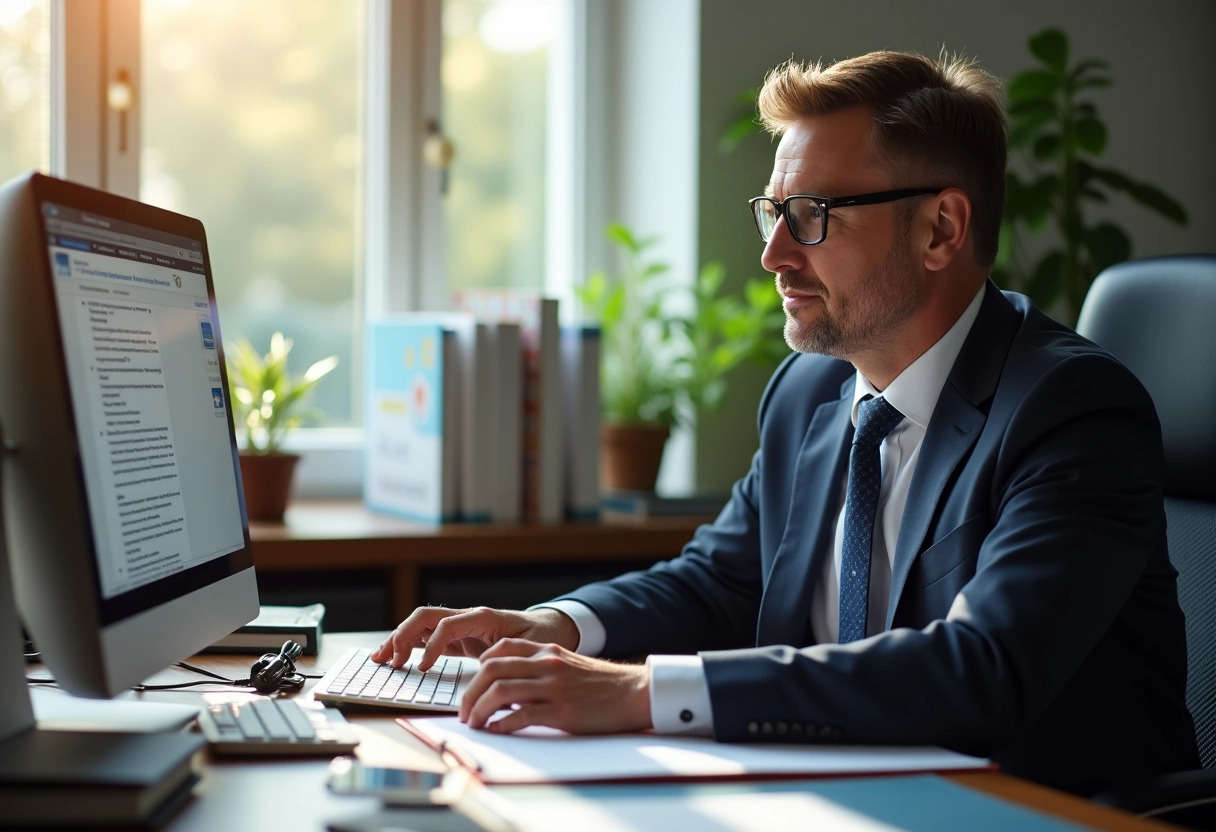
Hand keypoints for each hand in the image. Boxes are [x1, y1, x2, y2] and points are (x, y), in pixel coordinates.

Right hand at [369, 606, 579, 670]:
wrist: (551, 628)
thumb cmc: (542, 637)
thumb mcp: (531, 646)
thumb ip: (509, 654)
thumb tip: (485, 666)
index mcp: (483, 617)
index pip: (447, 624)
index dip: (431, 645)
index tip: (422, 668)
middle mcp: (468, 617)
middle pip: (426, 617)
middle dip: (403, 635)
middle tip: (389, 660)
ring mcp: (461, 626)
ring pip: (422, 624)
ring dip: (399, 638)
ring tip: (380, 658)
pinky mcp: (459, 638)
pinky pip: (427, 637)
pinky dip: (409, 646)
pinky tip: (394, 658)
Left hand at [460, 639, 650, 734]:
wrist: (634, 693)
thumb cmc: (602, 684)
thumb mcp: (569, 665)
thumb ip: (541, 668)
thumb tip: (510, 686)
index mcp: (548, 650)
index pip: (501, 649)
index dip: (480, 666)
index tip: (474, 683)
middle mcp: (547, 664)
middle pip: (492, 670)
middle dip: (470, 692)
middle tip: (464, 710)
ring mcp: (553, 687)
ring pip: (500, 691)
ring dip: (479, 709)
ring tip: (473, 723)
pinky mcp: (560, 712)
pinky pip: (520, 716)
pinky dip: (501, 725)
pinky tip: (496, 730)